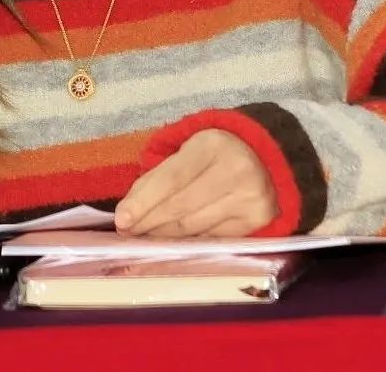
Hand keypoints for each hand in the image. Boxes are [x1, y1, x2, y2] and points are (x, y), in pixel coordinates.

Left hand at [115, 129, 277, 237]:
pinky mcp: (259, 220)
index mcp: (210, 145)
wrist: (263, 154)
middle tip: (127, 232)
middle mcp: (235, 170)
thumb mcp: (185, 150)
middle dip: (148, 222)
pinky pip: (212, 238)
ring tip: (144, 237)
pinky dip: (188, 240)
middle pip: (180, 207)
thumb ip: (157, 176)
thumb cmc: (213, 152)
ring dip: (164, 235)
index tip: (121, 220)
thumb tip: (128, 211)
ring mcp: (250, 198)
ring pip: (194, 227)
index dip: (143, 202)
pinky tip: (172, 241)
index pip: (170, 179)